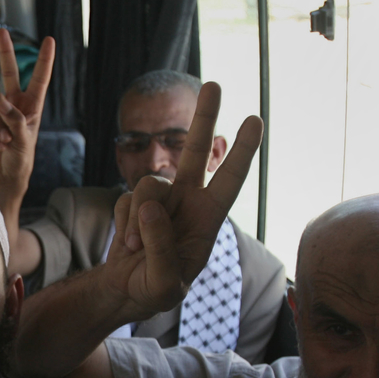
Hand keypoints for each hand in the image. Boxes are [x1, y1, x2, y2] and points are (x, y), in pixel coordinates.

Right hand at [0, 28, 54, 205]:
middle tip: (0, 30)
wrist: (3, 176)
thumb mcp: (25, 141)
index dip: (44, 60)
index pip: (39, 78)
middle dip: (6, 51)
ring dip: (1, 124)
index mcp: (33, 107)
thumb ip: (14, 119)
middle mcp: (16, 104)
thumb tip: (0, 99)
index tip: (48, 40)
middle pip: (9, 72)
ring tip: (7, 141)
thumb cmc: (21, 160)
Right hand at [101, 83, 262, 320]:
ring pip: (149, 184)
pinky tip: (127, 246)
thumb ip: (161, 245)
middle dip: (204, 119)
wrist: (125, 292)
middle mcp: (188, 202)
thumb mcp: (163, 281)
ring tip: (135, 247)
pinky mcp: (134, 204)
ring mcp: (160, 201)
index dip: (242, 152)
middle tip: (214, 85)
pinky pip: (126, 199)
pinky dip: (123, 224)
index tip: (255, 120)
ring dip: (138, 217)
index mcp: (208, 220)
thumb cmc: (155, 291)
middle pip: (197, 153)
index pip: (229, 181)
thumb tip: (150, 206)